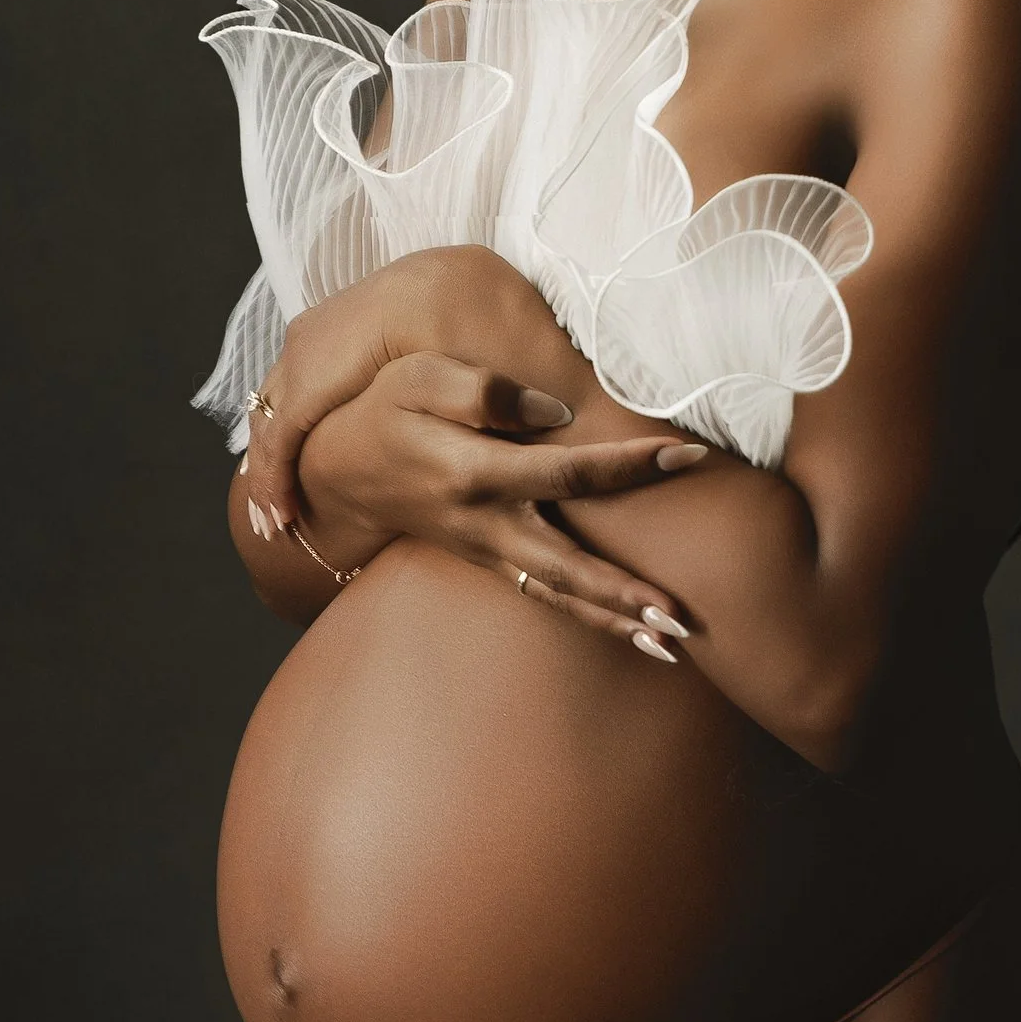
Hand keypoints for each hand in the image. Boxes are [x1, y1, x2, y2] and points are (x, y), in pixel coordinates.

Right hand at [248, 347, 708, 647]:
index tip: (683, 455)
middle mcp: (484, 525)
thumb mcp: (416, 378)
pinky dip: (591, 617)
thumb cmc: (384, 412)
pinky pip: (546, 596)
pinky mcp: (489, 561)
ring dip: (615, 621)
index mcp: (473, 475)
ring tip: (674, 642)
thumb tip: (556, 412)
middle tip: (683, 614)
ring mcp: (486, 551)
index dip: (626, 464)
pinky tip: (636, 633)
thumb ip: (483, 391)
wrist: (336, 471)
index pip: (565, 474)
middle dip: (625, 591)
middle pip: (567, 566)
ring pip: (558, 594)